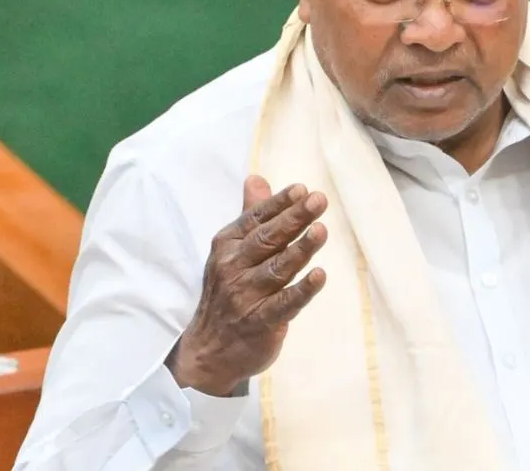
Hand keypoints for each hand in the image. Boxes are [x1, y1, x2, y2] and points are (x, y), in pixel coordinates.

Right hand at [167, 176, 328, 395]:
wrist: (208, 351)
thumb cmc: (228, 293)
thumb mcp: (232, 251)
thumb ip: (250, 215)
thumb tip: (257, 178)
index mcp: (227, 246)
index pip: (255, 219)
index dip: (279, 204)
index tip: (303, 189)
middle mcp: (233, 268)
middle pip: (267, 240)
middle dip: (294, 219)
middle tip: (318, 201)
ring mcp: (245, 296)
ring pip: (277, 269)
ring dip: (300, 250)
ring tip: (321, 231)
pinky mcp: (260, 322)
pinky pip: (284, 304)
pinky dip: (302, 290)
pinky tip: (320, 276)